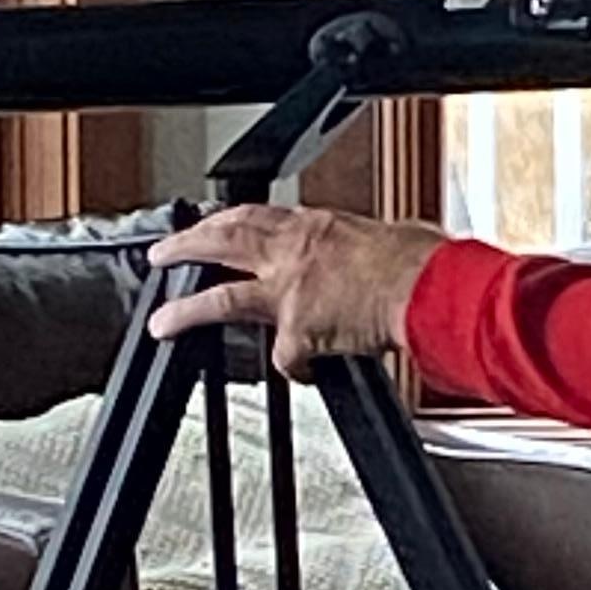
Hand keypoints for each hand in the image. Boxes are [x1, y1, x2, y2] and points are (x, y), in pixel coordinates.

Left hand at [148, 204, 444, 375]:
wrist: (429, 289)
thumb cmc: (422, 262)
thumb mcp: (384, 235)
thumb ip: (357, 247)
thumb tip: (369, 254)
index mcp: (316, 226)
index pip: (257, 216)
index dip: (227, 221)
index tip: (210, 224)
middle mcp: (294, 253)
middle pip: (224, 242)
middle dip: (187, 246)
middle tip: (162, 254)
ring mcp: (291, 292)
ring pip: (224, 299)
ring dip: (187, 311)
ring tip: (162, 322)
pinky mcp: (299, 332)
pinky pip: (288, 359)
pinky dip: (299, 368)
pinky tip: (308, 373)